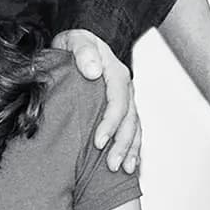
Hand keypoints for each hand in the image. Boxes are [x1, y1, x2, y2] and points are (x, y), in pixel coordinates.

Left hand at [52, 29, 139, 172]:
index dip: (110, 124)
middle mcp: (125, 88)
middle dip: (122, 144)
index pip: (118, 102)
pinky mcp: (123, 109)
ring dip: (131, 149)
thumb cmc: (75, 44)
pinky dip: (134, 148)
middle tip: (111, 165)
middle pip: (130, 120)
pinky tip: (131, 164)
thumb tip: (93, 70)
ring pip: (134, 127)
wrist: (78, 45)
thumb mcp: (75, 40)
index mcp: (116, 72)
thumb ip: (83, 51)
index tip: (97, 142)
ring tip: (125, 169)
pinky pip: (133, 130)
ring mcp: (126, 99)